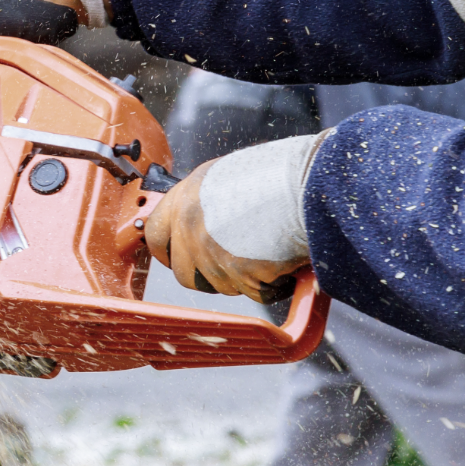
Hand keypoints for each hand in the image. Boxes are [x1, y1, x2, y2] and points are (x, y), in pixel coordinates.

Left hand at [143, 160, 309, 303]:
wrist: (309, 182)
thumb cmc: (281, 173)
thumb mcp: (228, 178)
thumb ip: (208, 204)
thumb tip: (206, 225)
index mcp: (185, 197)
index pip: (155, 235)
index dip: (167, 251)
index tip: (175, 259)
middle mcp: (190, 224)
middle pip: (184, 273)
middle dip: (206, 276)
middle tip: (232, 268)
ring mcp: (210, 251)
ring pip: (220, 285)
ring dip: (242, 278)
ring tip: (267, 251)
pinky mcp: (236, 272)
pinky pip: (253, 292)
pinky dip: (271, 285)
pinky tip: (285, 262)